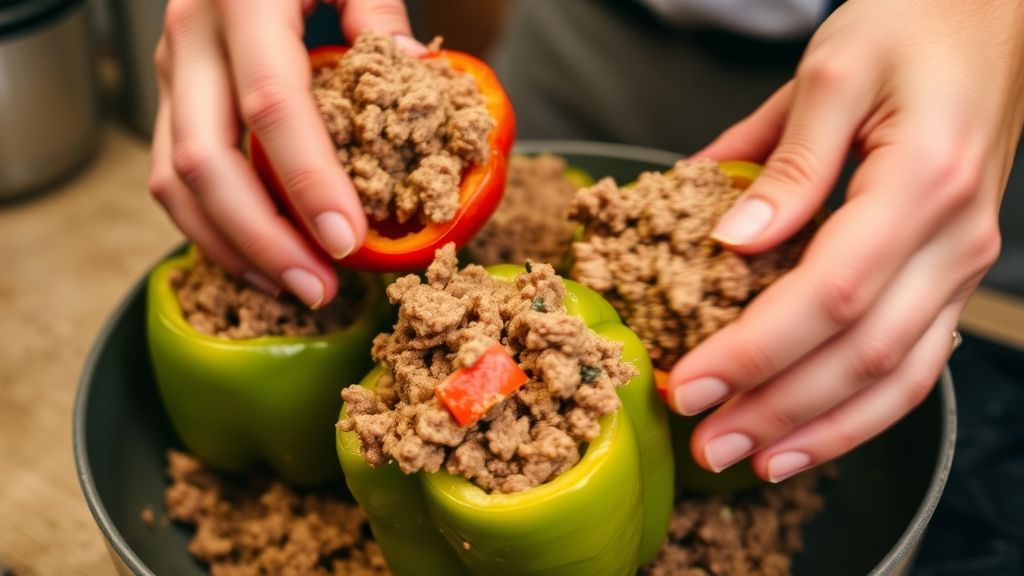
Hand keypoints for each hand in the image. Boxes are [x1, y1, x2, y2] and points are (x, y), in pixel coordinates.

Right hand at [148, 0, 423, 307]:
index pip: (273, 106)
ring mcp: (171, 70)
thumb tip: (411, 70)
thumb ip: (377, 10)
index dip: (309, 182)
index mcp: (241, 1)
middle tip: (321, 288)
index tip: (348, 241)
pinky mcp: (170, 94)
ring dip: (233, 247)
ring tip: (296, 288)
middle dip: (263, 239)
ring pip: (175, 180)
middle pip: (205, 160)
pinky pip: (172, 175)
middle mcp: (190, 40)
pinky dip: (212, 227)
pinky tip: (261, 259)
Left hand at [670, 0, 1023, 481]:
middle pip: (861, 353)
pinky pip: (915, 364)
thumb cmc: (911, 26)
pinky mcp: (951, 276)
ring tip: (750, 464)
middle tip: (705, 445)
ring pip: (897, 377)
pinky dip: (862, 411)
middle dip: (775, 410)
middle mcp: (954, 238)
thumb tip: (731, 243)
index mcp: (922, 182)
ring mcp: (962, 264)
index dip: (754, 350)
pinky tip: (810, 437)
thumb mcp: (832, 69)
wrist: (989, 16)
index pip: (828, 293)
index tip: (689, 383)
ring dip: (820, 430)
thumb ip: (785, 162)